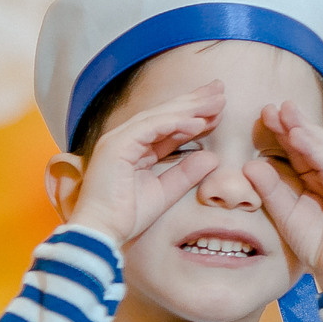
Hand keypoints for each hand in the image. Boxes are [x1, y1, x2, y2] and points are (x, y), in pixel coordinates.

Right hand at [62, 82, 224, 244]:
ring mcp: (118, 139)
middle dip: (194, 101)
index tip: (219, 108)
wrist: (102, 231)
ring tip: (217, 101)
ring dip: (189, 108)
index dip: (194, 115)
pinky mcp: (116, 146)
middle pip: (164, 114)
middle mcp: (124, 138)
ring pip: (159, 116)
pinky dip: (175, 123)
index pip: (168, 125)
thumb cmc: (126, 216)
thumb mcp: (165, 192)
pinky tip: (198, 122)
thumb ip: (186, 173)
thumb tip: (212, 157)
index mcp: (134, 148)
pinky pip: (150, 128)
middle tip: (221, 90)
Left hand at [248, 102, 322, 289]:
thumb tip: (249, 166)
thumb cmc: (317, 244)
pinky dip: (317, 151)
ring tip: (285, 113)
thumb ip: (271, 191)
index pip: (303, 150)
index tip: (264, 115)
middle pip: (315, 144)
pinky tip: (301, 136)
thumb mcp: (286, 214)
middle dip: (294, 123)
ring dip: (305, 130)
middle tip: (272, 105)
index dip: (285, 132)